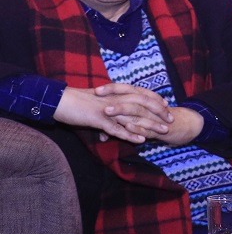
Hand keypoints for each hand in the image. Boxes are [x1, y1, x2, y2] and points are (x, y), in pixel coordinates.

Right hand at [55, 84, 172, 143]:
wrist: (58, 101)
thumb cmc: (76, 102)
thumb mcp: (96, 104)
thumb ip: (106, 112)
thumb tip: (110, 122)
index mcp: (115, 93)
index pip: (141, 94)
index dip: (155, 100)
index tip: (167, 107)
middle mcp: (115, 99)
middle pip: (143, 104)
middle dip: (159, 113)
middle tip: (171, 120)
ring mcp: (107, 109)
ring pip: (134, 116)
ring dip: (150, 125)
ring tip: (163, 131)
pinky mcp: (98, 119)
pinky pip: (117, 129)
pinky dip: (130, 134)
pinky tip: (141, 140)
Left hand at [93, 84, 205, 145]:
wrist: (184, 126)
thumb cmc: (157, 119)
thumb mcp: (140, 115)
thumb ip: (121, 119)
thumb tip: (103, 125)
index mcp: (143, 98)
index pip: (126, 89)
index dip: (112, 88)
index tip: (96, 89)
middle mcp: (148, 105)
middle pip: (131, 96)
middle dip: (114, 96)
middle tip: (98, 96)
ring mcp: (154, 116)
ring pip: (137, 111)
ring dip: (122, 111)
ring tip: (107, 111)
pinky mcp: (158, 129)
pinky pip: (147, 127)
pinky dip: (137, 127)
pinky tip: (127, 127)